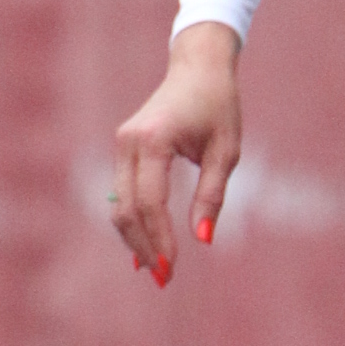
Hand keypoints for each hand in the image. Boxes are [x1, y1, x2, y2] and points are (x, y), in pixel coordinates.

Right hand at [111, 25, 241, 284]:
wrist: (197, 67)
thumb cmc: (219, 106)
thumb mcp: (227, 152)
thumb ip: (212, 195)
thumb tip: (202, 239)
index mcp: (154, 140)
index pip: (150, 202)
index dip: (158, 238)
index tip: (171, 267)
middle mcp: (129, 142)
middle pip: (125, 208)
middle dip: (143, 246)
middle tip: (164, 278)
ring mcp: (121, 145)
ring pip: (117, 204)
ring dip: (135, 238)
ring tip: (156, 268)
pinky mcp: (123, 148)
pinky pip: (121, 192)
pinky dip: (132, 220)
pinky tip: (145, 246)